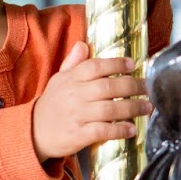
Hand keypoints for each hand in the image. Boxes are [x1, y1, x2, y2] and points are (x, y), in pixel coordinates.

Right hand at [32, 42, 152, 160]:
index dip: (116, 64)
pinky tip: (132, 129)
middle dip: (132, 86)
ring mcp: (76, 115)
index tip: (133, 64)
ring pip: (109, 109)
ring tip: (147, 107)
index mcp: (71, 79)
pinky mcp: (78, 135)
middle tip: (148, 88)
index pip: (95, 66)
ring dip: (132, 108)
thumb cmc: (51, 105)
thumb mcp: (59, 80)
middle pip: (108, 87)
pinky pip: (102, 131)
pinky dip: (119, 130)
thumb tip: (83, 44)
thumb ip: (73, 63)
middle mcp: (74, 95)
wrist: (32, 132)